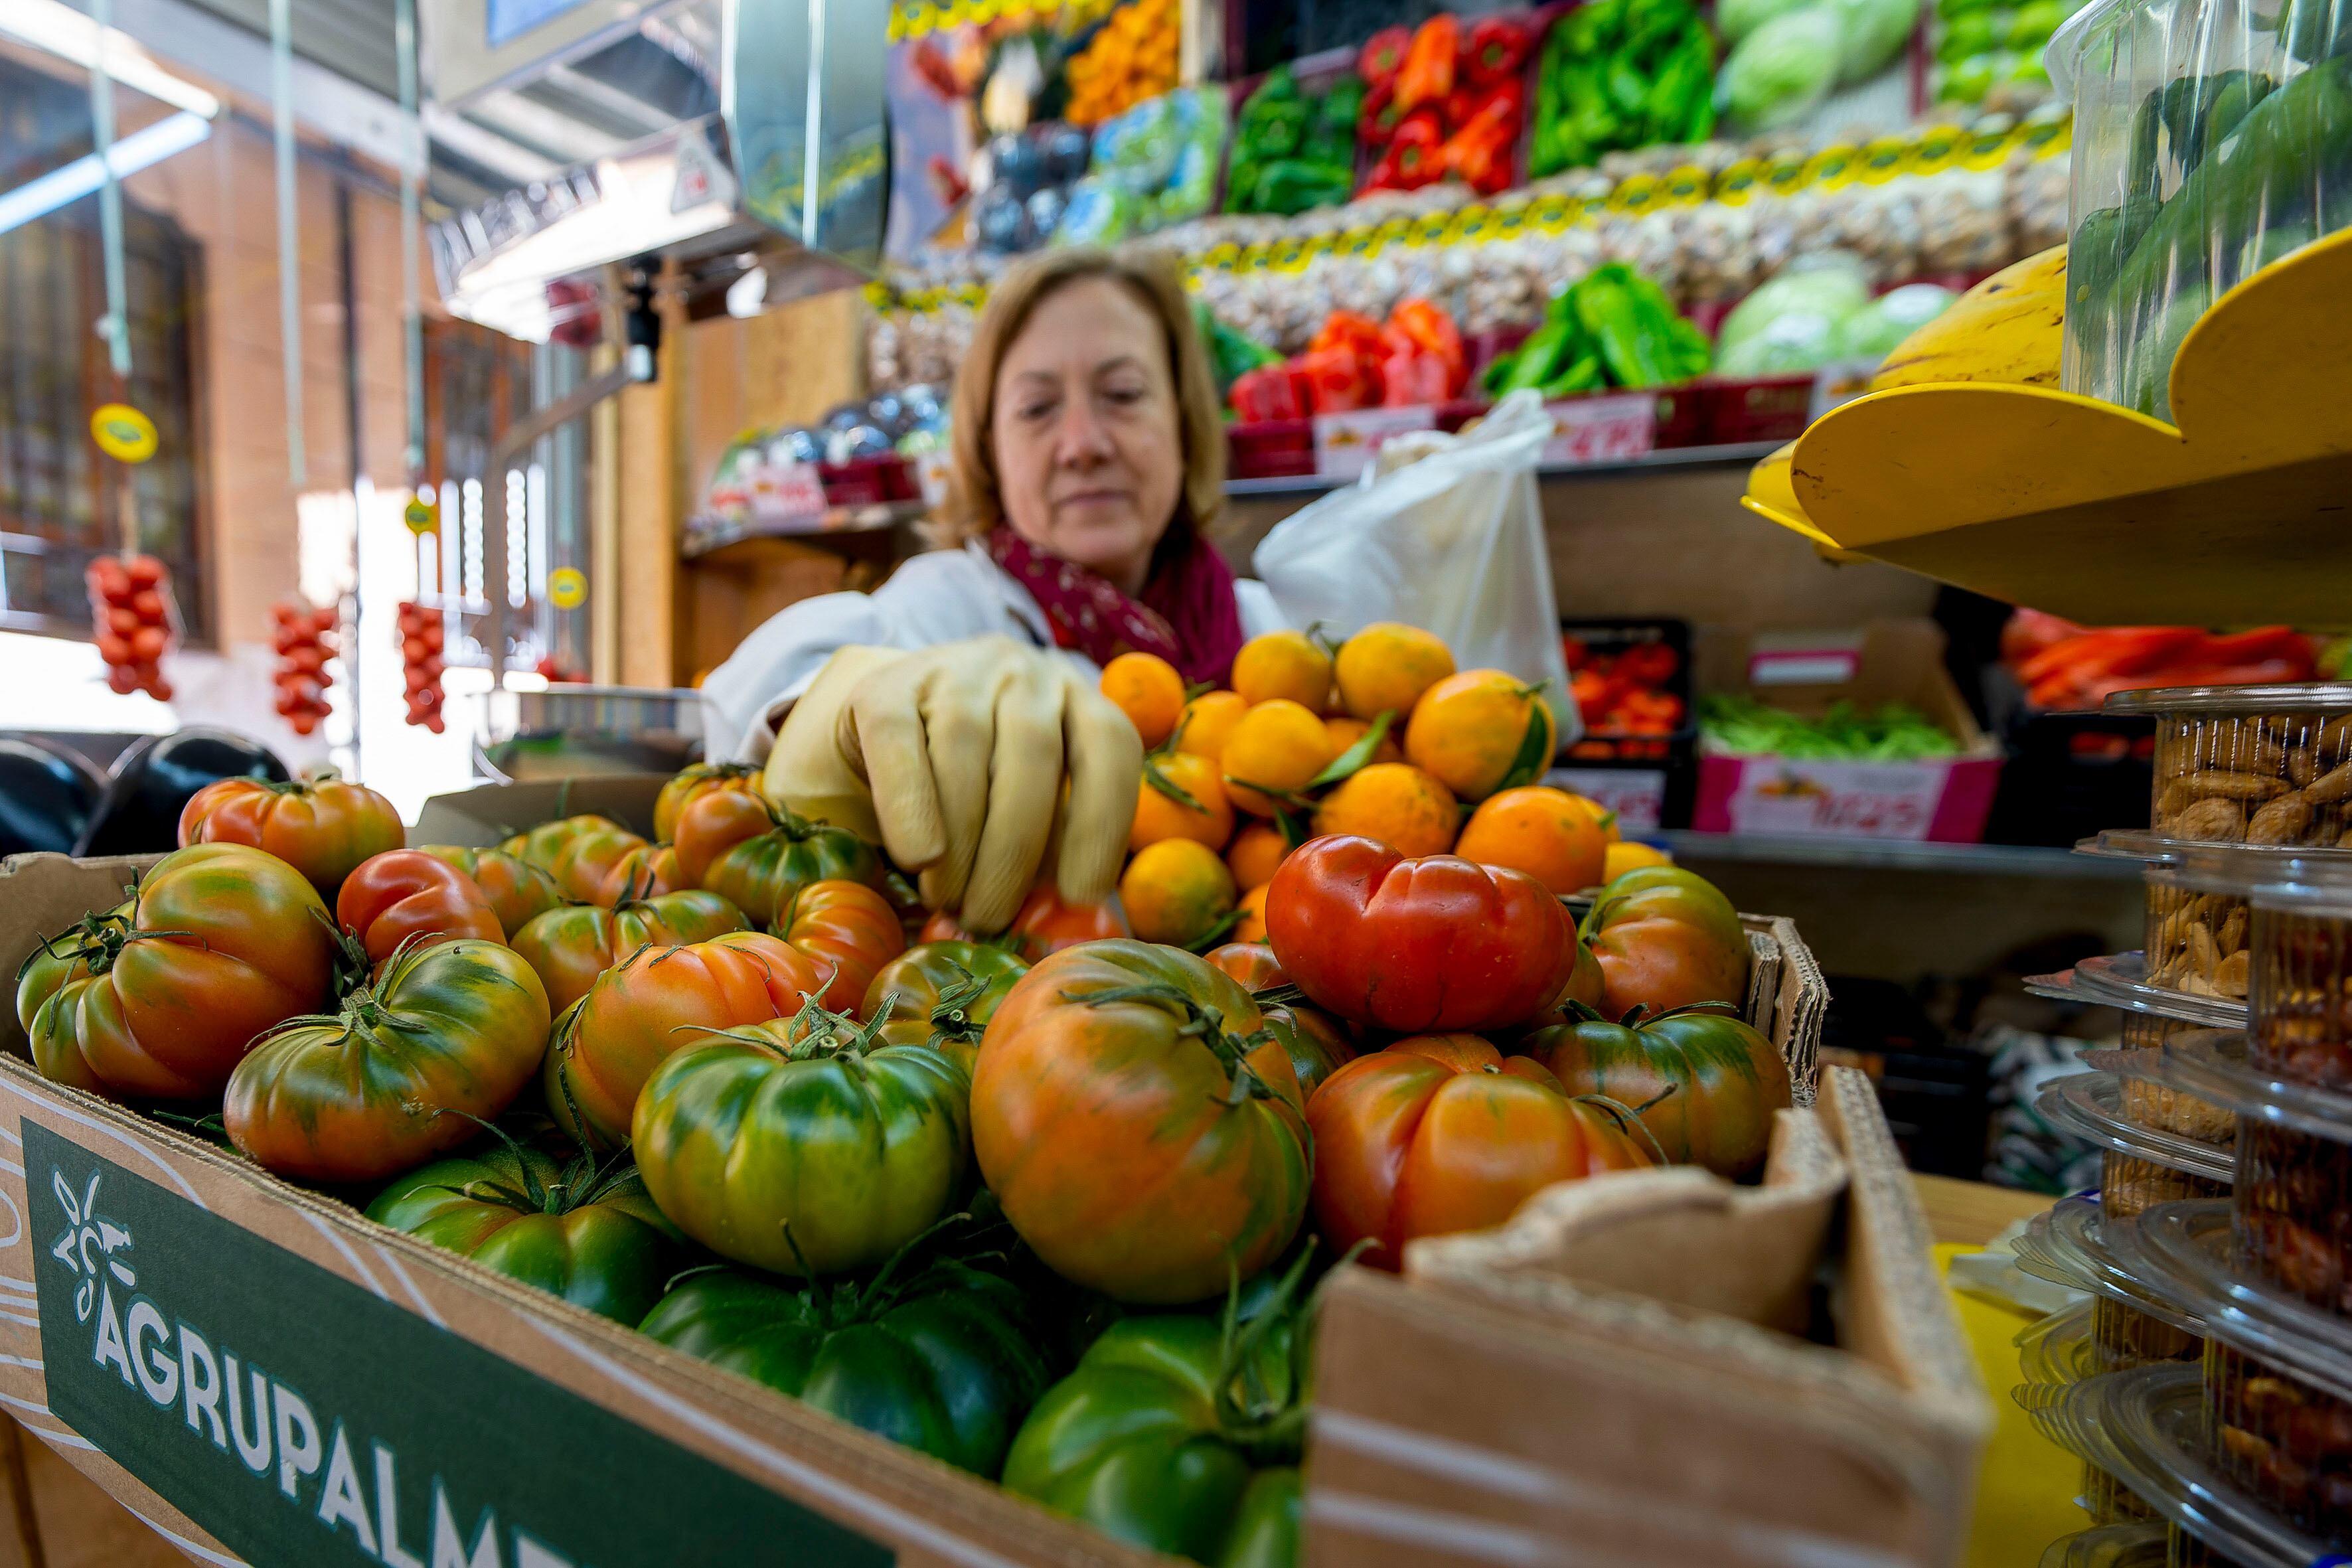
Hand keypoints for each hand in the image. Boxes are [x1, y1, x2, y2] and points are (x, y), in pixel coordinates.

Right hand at [765, 638, 1141, 932]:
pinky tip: (919, 858)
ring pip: (966, 749)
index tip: (1081, 896)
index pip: (1110, 748)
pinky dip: (910, 807)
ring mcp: (956, 670)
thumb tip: (1065, 913)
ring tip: (951, 901)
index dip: (1102, 825)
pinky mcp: (886, 685)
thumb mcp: (1027, 810)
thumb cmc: (976, 788)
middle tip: (990, 918)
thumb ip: (1051, 847)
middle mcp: (1024, 672)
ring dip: (961, 841)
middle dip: (1015, 851)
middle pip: (1032, 757)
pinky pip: (900, 744)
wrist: (883, 733)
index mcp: (1078, 697)